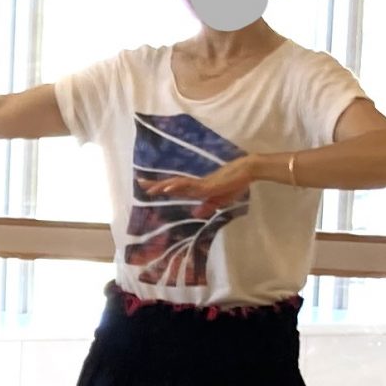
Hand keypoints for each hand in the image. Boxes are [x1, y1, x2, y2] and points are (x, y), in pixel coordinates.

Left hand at [143, 155, 259, 212]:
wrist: (247, 172)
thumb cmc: (235, 184)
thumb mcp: (220, 201)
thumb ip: (208, 206)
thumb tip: (196, 213)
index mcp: (197, 189)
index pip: (176, 188)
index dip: (162, 188)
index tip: (148, 188)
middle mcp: (195, 185)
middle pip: (172, 184)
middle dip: (156, 185)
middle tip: (139, 183)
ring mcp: (200, 184)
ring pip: (177, 184)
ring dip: (162, 186)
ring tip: (147, 188)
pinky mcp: (206, 185)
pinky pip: (189, 186)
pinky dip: (177, 187)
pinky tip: (167, 188)